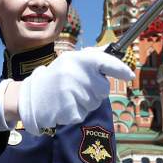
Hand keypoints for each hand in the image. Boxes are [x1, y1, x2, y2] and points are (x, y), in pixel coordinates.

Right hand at [17, 47, 133, 134]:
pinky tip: (66, 104)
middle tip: (78, 86)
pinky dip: (78, 111)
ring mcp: (73, 93)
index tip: (129, 75)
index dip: (120, 69)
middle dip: (95, 89)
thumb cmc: (56, 76)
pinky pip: (85, 113)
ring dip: (86, 101)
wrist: (33, 96)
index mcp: (79, 59)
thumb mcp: (71, 60)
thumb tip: (112, 49)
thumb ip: (92, 56)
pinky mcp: (71, 110)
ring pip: (95, 102)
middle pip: (104, 88)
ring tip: (69, 95)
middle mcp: (77, 74)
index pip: (106, 62)